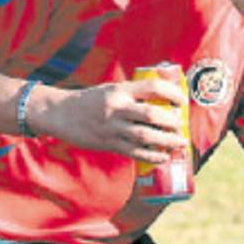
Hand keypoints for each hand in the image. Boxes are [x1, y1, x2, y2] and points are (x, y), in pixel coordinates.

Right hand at [31, 78, 186, 162]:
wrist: (62, 113)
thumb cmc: (91, 100)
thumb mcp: (111, 89)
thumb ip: (132, 94)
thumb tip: (161, 101)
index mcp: (120, 89)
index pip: (152, 87)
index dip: (171, 93)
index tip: (181, 100)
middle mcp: (117, 107)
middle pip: (152, 114)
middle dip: (172, 122)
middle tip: (181, 125)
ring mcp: (113, 127)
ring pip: (146, 136)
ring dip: (167, 141)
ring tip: (179, 142)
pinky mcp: (109, 143)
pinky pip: (135, 152)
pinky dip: (152, 156)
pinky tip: (162, 156)